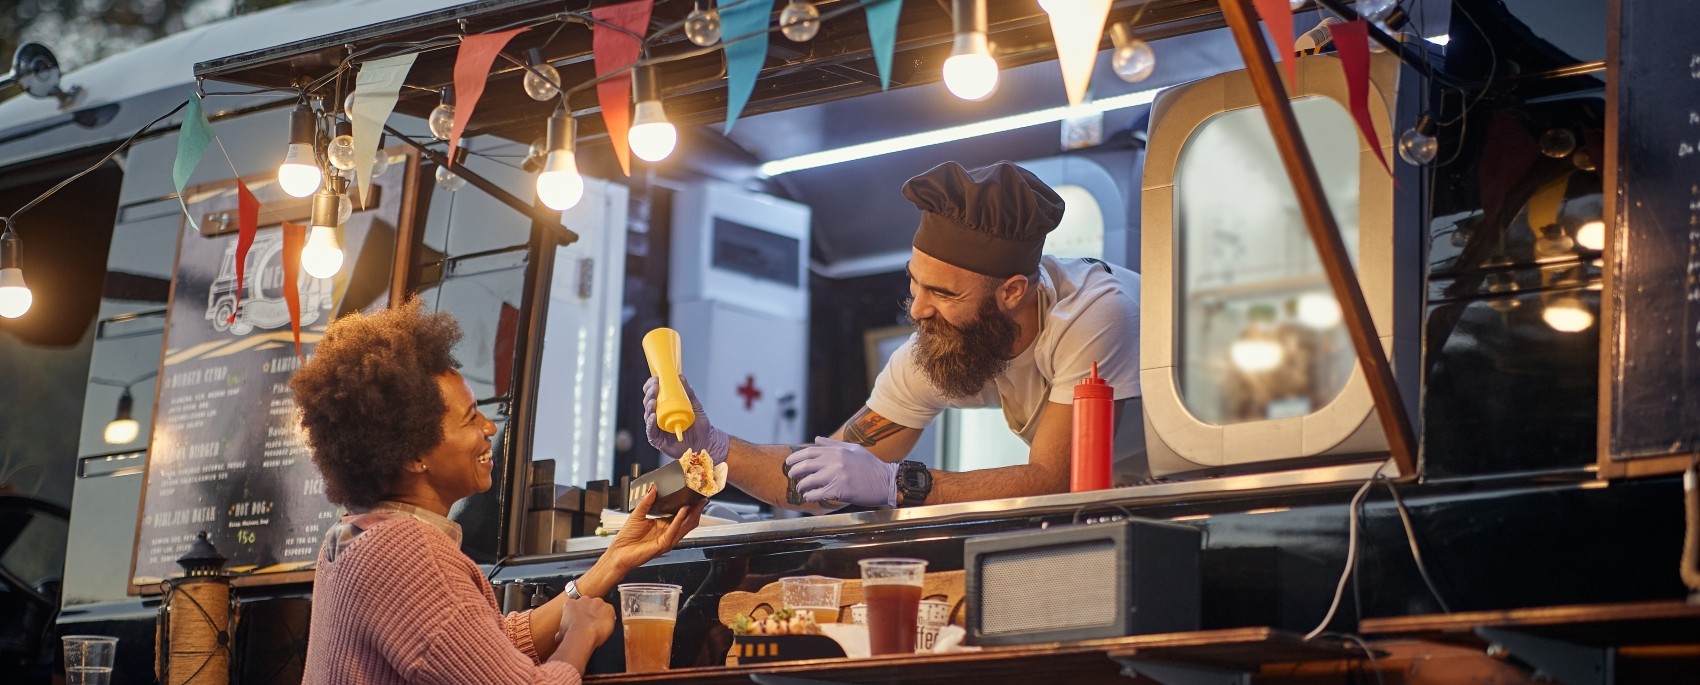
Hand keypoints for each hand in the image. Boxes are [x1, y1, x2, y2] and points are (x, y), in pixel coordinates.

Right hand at [549, 595, 613, 671]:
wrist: (583, 634)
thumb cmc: (571, 634)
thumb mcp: (561, 633)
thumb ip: (561, 632)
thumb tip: (558, 636)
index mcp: (570, 604)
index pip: (574, 606)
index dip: (578, 614)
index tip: (579, 621)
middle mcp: (584, 599)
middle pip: (588, 604)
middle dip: (589, 612)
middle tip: (589, 623)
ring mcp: (597, 602)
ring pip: (600, 607)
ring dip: (600, 614)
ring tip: (598, 626)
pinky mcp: (609, 607)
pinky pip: (610, 612)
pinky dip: (609, 618)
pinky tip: (606, 626)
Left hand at [604, 486, 706, 572]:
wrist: (618, 553)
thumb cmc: (626, 539)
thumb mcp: (637, 514)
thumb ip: (646, 501)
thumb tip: (653, 488)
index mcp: (662, 525)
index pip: (680, 515)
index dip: (688, 506)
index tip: (694, 496)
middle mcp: (667, 533)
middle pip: (687, 521)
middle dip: (696, 510)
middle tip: (701, 499)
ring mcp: (667, 539)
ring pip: (685, 527)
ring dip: (692, 514)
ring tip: (696, 503)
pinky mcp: (664, 544)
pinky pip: (674, 531)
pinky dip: (679, 520)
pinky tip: (682, 511)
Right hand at [644, 374, 730, 463]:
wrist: (706, 441)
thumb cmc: (699, 424)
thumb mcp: (694, 405)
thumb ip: (688, 392)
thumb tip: (680, 376)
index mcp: (664, 408)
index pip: (653, 395)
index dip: (651, 387)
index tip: (655, 379)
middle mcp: (658, 417)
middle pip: (648, 404)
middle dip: (649, 394)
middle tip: (655, 387)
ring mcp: (657, 429)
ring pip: (647, 416)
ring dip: (649, 407)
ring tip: (653, 400)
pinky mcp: (658, 440)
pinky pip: (651, 431)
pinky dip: (650, 423)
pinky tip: (653, 416)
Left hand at [783, 437, 898, 507]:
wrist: (887, 482)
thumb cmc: (871, 466)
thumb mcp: (854, 449)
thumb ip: (833, 445)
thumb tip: (816, 439)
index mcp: (838, 451)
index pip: (810, 452)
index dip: (796, 457)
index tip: (789, 463)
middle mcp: (836, 461)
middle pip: (806, 465)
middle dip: (794, 471)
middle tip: (791, 476)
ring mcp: (837, 475)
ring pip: (809, 480)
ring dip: (801, 486)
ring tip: (801, 488)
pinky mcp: (840, 490)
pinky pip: (818, 493)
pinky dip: (810, 496)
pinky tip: (809, 496)